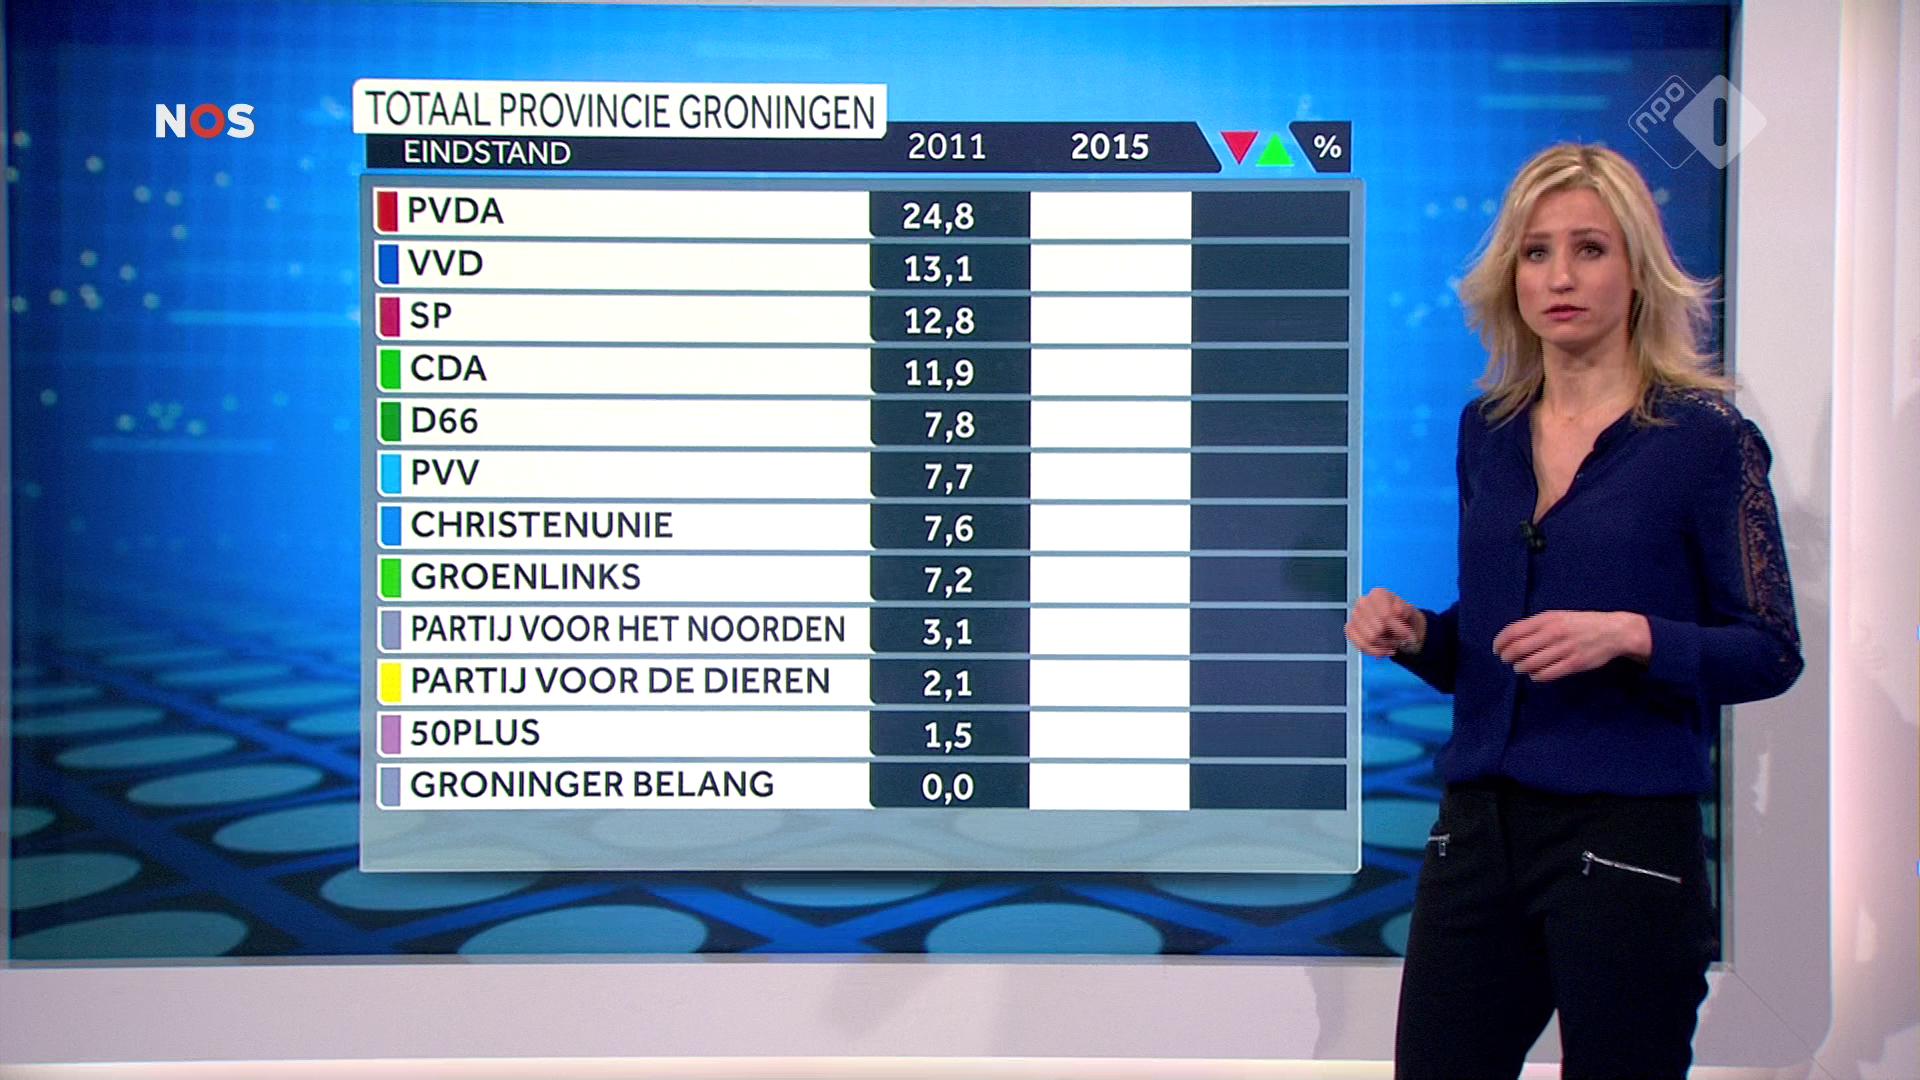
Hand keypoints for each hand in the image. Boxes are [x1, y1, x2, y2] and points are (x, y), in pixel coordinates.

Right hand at [1346, 588, 1426, 657]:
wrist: (1399, 625)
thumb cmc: (1404, 618)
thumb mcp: (1411, 612)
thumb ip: (1406, 611)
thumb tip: (1398, 612)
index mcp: (1379, 594)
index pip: (1386, 615)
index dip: (1399, 629)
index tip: (1408, 636)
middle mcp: (1363, 602)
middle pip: (1377, 629)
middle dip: (1392, 639)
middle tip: (1401, 640)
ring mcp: (1354, 616)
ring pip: (1369, 639)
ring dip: (1385, 646)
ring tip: (1392, 644)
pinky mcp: (1350, 629)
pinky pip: (1361, 646)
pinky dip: (1376, 651)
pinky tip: (1384, 649)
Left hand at [1492, 611, 1650, 680]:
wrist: (1613, 631)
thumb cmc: (1580, 624)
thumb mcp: (1557, 616)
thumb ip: (1536, 625)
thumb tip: (1510, 638)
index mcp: (1547, 619)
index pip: (1513, 631)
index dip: (1500, 643)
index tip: (1497, 649)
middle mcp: (1554, 633)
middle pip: (1518, 649)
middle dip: (1507, 657)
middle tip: (1506, 660)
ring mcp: (1564, 649)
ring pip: (1530, 664)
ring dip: (1520, 668)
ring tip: (1520, 668)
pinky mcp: (1574, 664)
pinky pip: (1546, 674)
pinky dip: (1536, 676)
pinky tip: (1535, 675)